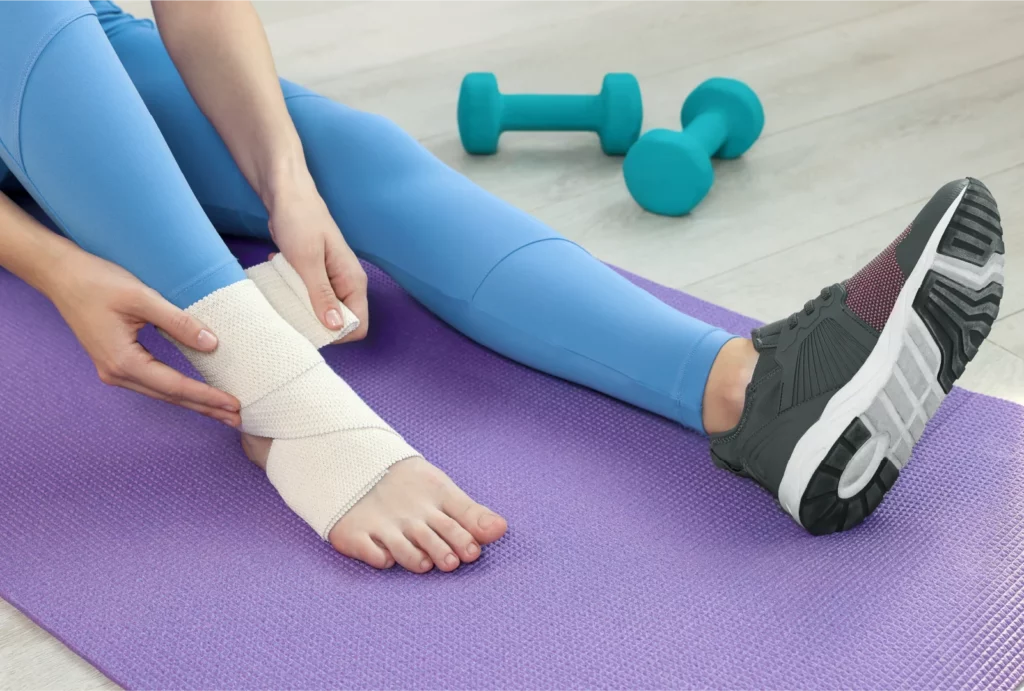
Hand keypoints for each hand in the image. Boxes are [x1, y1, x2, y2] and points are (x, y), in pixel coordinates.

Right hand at [46, 246, 241, 427]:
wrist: (62, 275)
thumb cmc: (98, 282)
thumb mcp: (143, 298)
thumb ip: (179, 322)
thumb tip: (212, 344)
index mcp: (123, 361)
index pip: (176, 386)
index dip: (207, 397)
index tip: (234, 405)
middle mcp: (116, 373)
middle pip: (170, 397)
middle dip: (205, 408)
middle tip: (238, 419)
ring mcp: (113, 370)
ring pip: (161, 393)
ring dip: (193, 402)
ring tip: (222, 411)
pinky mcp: (115, 362)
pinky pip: (152, 383)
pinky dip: (176, 390)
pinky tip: (194, 393)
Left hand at [266, 181, 368, 342]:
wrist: (287, 194)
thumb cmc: (300, 221)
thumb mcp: (308, 261)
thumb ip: (322, 294)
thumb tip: (335, 327)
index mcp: (353, 281)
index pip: (358, 324)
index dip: (338, 333)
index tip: (311, 328)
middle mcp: (346, 283)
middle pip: (339, 321)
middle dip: (316, 323)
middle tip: (292, 313)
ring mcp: (330, 279)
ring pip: (322, 310)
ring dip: (302, 309)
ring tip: (285, 295)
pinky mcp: (315, 275)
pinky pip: (309, 297)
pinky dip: (294, 294)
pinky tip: (281, 281)